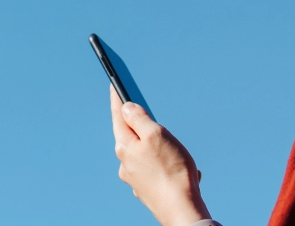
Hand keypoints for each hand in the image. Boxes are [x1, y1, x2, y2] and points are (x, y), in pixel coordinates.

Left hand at [111, 85, 210, 225]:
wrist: (180, 208)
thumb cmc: (171, 170)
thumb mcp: (156, 135)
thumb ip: (139, 119)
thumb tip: (126, 108)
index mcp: (125, 146)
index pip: (119, 117)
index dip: (117, 99)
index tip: (114, 85)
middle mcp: (125, 163)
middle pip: (130, 136)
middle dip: (142, 127)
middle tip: (152, 118)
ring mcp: (135, 178)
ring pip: (145, 154)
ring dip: (159, 149)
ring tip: (177, 153)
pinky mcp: (147, 189)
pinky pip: (156, 170)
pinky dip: (167, 166)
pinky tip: (180, 169)